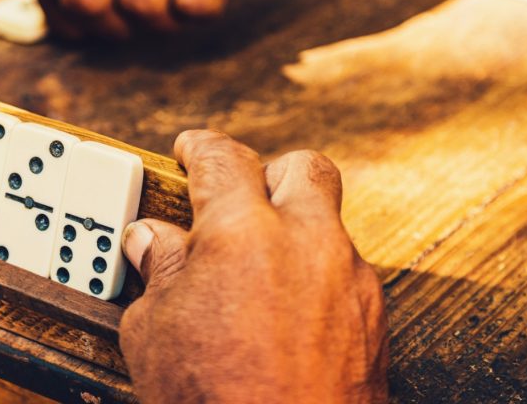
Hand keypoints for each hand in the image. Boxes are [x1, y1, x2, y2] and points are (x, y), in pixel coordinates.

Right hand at [119, 130, 387, 401]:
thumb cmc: (215, 403)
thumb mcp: (153, 335)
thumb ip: (157, 272)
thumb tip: (152, 241)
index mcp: (243, 231)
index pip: (223, 157)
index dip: (201, 148)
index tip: (190, 152)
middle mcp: (307, 241)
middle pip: (302, 167)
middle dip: (270, 174)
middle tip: (239, 200)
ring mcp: (349, 278)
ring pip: (329, 223)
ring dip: (296, 232)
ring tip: (259, 271)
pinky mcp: (374, 317)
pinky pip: (346, 273)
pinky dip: (318, 278)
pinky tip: (289, 316)